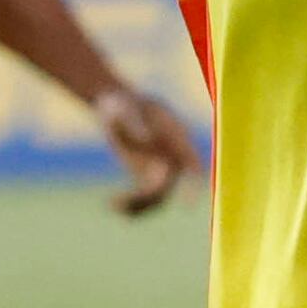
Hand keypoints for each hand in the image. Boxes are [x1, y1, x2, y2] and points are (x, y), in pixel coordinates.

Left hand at [90, 83, 199, 214]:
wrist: (114, 105)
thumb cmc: (121, 102)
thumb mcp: (125, 107)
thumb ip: (135, 120)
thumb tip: (146, 139)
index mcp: (176, 134)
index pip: (192, 161)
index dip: (194, 183)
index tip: (189, 204)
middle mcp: (173, 153)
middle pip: (170, 184)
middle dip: (149, 195)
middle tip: (124, 200)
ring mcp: (161, 166)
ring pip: (157, 197)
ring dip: (138, 206)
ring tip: (114, 204)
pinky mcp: (145, 175)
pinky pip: (143, 198)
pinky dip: (131, 206)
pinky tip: (112, 204)